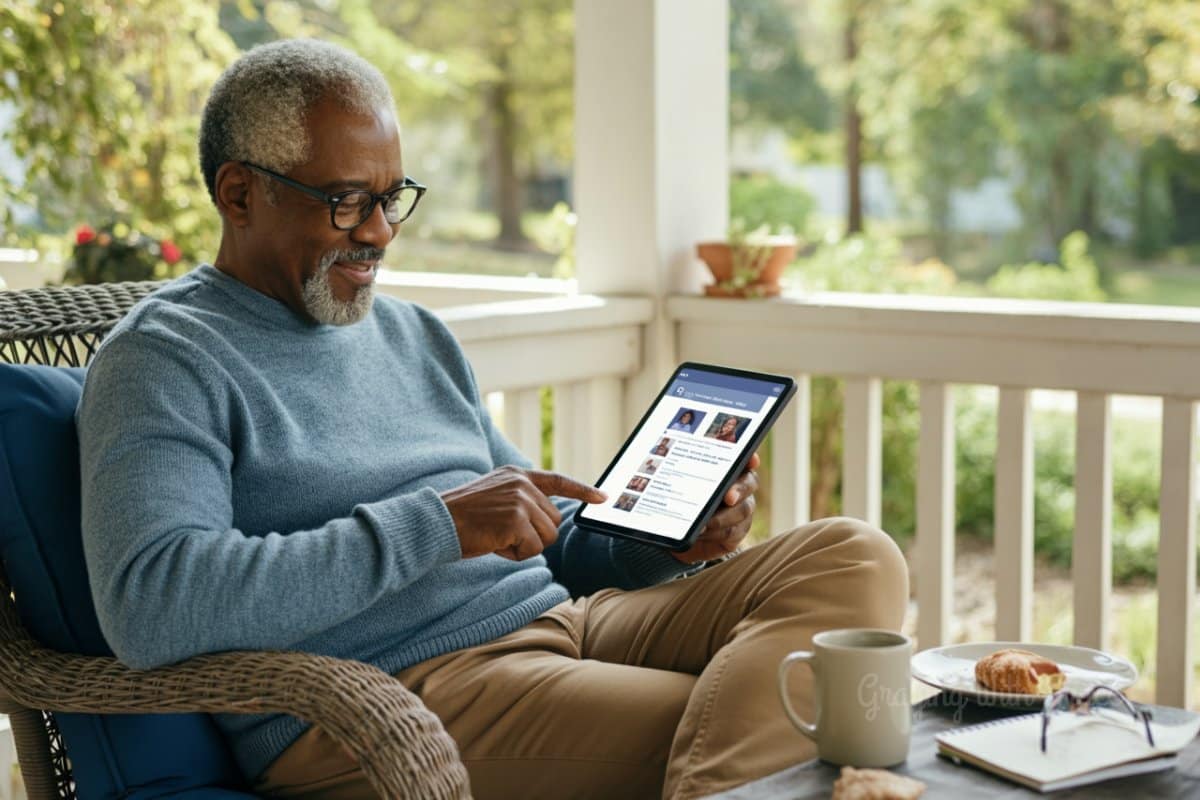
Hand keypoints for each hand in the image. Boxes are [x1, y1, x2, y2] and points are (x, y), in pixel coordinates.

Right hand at [441, 466, 606, 560]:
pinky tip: (494, 544)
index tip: (604, 497)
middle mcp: (522, 484)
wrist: (436, 522)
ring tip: (495, 536)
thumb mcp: (495, 496)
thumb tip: (548, 521)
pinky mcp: (516, 520)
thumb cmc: (463, 517)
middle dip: (533, 535)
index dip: (582, 490)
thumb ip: (521, 500)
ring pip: (546, 538)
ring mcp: (520, 500)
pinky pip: (531, 549)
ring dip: (523, 546)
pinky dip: (514, 554)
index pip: (558, 480)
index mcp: (517, 475)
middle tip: (501, 532)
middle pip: (553, 522)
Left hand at [672, 452, 759, 563]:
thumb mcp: (678, 480)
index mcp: (727, 468)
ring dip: (722, 517)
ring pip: (742, 511)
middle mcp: (740, 487)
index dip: (750, 458)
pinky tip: (700, 533)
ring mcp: (741, 510)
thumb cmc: (680, 498)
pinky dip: (715, 533)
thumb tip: (667, 455)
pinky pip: (732, 533)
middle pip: (749, 483)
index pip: (744, 458)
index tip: (751, 459)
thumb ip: (680, 466)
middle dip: (739, 489)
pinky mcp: (736, 533)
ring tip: (703, 524)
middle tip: (728, 497)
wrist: (678, 531)